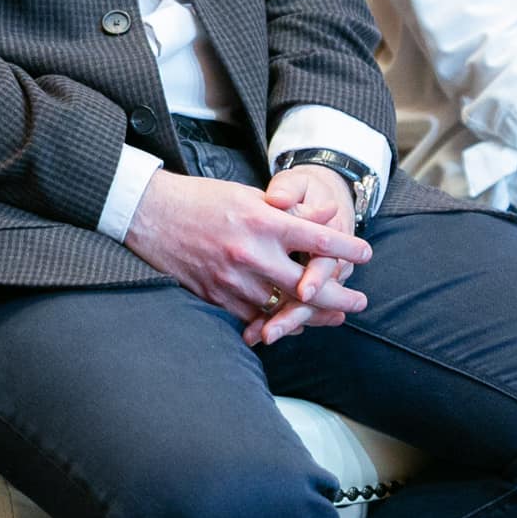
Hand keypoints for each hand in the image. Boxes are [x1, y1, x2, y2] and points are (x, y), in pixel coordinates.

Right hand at [123, 170, 368, 336]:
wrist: (150, 214)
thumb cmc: (200, 199)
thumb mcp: (247, 193)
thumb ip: (288, 208)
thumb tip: (327, 213)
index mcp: (262, 220)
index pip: (318, 237)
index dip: (347, 248)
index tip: (366, 254)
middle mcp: (252, 252)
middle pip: (309, 285)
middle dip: (340, 297)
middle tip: (359, 303)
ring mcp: (233, 278)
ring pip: (284, 308)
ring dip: (312, 316)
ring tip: (333, 319)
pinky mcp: (216, 296)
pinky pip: (254, 317)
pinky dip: (276, 322)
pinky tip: (291, 324)